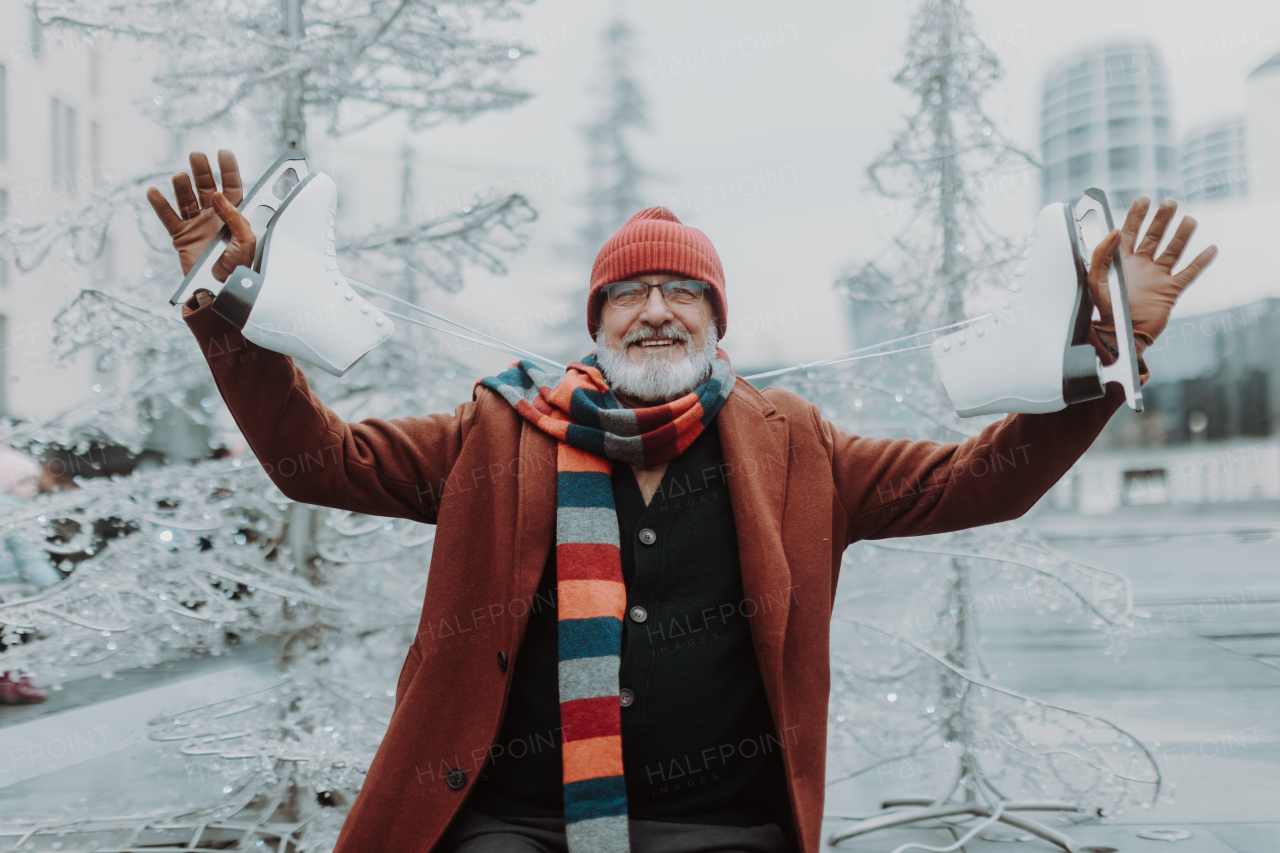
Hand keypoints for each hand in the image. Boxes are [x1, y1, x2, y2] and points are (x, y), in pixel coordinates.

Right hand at [146, 150, 256, 282]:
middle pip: (206, 186)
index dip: (228, 169)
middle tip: (196, 155)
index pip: (232, 187)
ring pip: (186, 198)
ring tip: (179, 177)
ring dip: (181, 186)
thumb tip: (219, 195)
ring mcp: (197, 224)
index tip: (223, 153)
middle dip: (202, 170)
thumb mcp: (246, 242)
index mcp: (234, 215)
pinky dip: (160, 204)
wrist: (220, 289)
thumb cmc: (238, 268)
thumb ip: (236, 217)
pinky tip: (154, 192)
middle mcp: (215, 215)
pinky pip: (168, 217)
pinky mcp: (181, 236)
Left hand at [1085, 196, 1217, 356]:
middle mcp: (1141, 266)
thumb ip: (1102, 254)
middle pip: (1154, 237)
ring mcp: (1157, 277)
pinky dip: (1200, 262)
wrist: (1120, 335)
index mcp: (1122, 262)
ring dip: (1182, 235)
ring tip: (1190, 220)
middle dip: (1162, 219)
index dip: (1136, 216)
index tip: (1143, 199)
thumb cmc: (1105, 310)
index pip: (1130, 232)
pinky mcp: (1170, 291)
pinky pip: (1188, 274)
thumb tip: (1115, 230)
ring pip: (1173, 251)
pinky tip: (1211, 249)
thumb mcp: (1096, 279)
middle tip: (1170, 202)